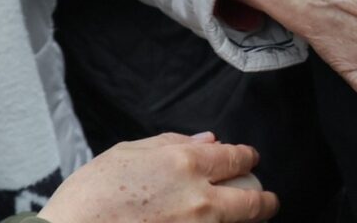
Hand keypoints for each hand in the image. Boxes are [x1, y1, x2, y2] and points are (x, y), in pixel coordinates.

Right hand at [39, 132, 276, 221]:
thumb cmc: (89, 194)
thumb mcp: (126, 153)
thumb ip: (172, 143)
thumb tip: (209, 141)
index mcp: (184, 164)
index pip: (236, 158)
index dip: (248, 158)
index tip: (250, 161)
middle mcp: (199, 199)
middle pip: (253, 202)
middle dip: (265, 201)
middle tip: (267, 200)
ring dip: (241, 221)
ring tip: (241, 217)